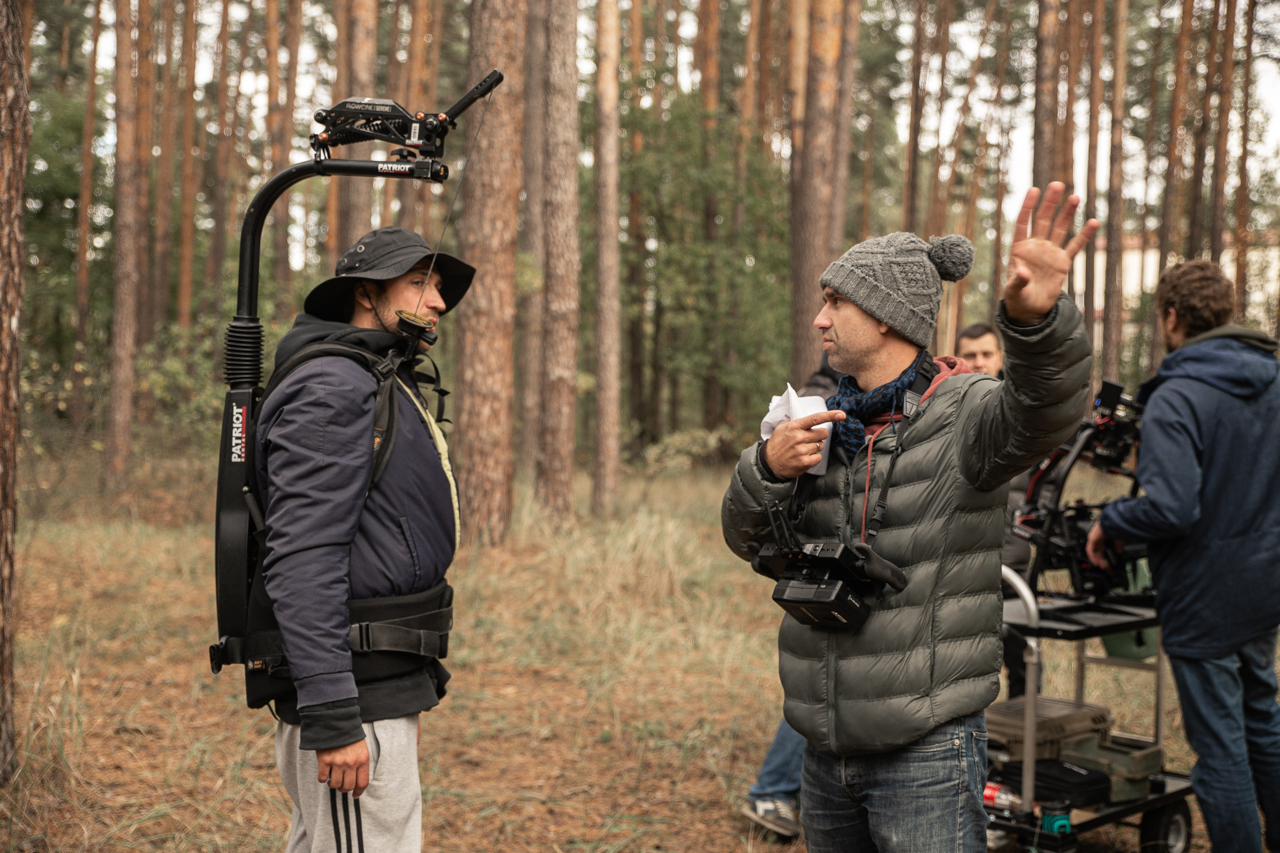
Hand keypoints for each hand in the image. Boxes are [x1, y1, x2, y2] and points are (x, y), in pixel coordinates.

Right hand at [317, 738, 369, 797]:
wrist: (335, 722)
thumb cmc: (349, 735)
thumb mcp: (361, 748)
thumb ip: (360, 762)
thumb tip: (356, 780)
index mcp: (363, 759)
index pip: (363, 782)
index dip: (359, 792)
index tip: (355, 795)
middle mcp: (351, 763)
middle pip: (348, 786)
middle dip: (344, 789)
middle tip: (341, 786)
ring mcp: (338, 762)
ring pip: (335, 784)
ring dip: (333, 785)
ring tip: (332, 780)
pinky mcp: (325, 760)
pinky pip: (323, 778)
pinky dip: (323, 779)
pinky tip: (324, 774)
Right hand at [764, 410, 845, 478]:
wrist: (769, 463)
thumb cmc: (777, 443)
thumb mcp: (782, 427)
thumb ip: (796, 422)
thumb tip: (810, 419)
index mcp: (794, 426)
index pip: (816, 418)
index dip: (831, 415)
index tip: (842, 414)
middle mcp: (799, 437)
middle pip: (823, 433)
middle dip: (819, 435)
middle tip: (809, 439)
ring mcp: (802, 450)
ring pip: (820, 446)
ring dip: (814, 447)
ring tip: (802, 449)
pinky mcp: (805, 462)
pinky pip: (818, 457)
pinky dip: (813, 457)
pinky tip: (803, 457)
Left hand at [1003, 182, 1100, 324]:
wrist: (1030, 310)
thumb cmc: (1017, 299)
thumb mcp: (1013, 291)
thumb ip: (1017, 281)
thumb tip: (1023, 272)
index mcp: (1019, 249)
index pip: (1023, 223)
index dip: (1028, 206)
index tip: (1034, 190)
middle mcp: (1035, 246)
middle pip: (1043, 220)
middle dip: (1050, 203)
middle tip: (1057, 184)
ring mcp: (1050, 253)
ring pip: (1060, 229)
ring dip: (1067, 213)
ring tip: (1075, 197)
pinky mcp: (1062, 262)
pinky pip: (1075, 246)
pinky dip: (1083, 235)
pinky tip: (1093, 222)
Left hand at [1085, 521, 1123, 568]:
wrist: (1114, 522)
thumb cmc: (1117, 527)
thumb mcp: (1118, 539)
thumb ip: (1118, 546)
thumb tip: (1119, 551)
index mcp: (1104, 535)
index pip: (1102, 547)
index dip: (1103, 554)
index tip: (1106, 561)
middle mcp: (1098, 536)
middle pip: (1097, 550)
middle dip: (1100, 558)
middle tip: (1104, 565)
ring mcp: (1094, 537)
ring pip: (1093, 551)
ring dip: (1096, 559)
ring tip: (1101, 565)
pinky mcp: (1091, 538)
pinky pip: (1089, 550)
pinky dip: (1092, 556)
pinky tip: (1096, 562)